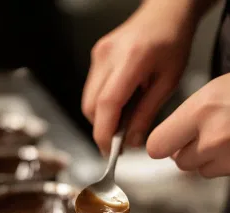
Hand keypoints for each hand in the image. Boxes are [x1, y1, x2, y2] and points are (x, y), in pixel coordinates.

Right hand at [82, 1, 196, 153]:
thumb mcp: (168, 83)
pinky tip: (120, 106)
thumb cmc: (172, 42)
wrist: (164, 13)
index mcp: (131, 59)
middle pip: (91, 106)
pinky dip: (102, 106)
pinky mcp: (96, 58)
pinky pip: (91, 90)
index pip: (107, 104)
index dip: (105, 133)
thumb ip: (147, 114)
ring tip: (123, 122)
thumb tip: (131, 142)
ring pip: (88, 101)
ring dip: (101, 118)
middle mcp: (108, 56)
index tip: (110, 152)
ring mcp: (98, 55)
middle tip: (120, 143)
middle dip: (102, 130)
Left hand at [147, 74, 229, 177]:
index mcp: (202, 109)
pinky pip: (218, 173)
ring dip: (207, 158)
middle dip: (188, 151)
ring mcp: (227, 156)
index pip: (156, 145)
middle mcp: (213, 136)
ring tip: (224, 136)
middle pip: (180, 161)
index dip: (161, 143)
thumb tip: (170, 137)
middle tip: (204, 134)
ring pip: (200, 170)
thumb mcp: (217, 89)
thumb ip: (190, 114)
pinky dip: (223, 163)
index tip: (164, 140)